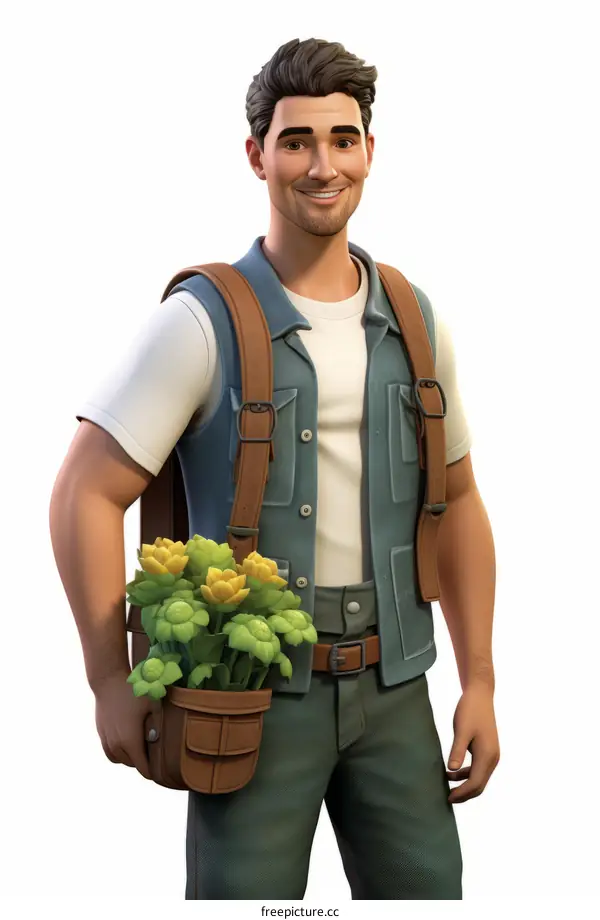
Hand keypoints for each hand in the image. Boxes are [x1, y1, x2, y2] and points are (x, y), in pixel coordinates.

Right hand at [93, 671, 153, 778]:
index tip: (163, 771)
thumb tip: (162, 739)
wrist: (108, 681)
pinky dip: (119, 751)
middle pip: (132, 764)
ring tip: (140, 746)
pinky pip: (110, 752)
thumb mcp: (153, 705)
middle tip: (154, 753)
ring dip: (130, 757)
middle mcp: (116, 746)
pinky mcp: (101, 734)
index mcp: (131, 742)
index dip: (153, 772)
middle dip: (143, 762)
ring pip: (120, 760)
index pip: (143, 768)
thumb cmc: (133, 692)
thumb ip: (159, 725)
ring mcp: (107, 740)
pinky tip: (127, 740)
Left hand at [446, 683, 499, 803]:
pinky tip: (453, 772)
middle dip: (464, 794)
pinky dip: (467, 775)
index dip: (462, 794)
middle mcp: (492, 758)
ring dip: (465, 785)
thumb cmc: (470, 711)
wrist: (480, 695)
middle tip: (447, 798)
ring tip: (447, 786)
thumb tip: (452, 769)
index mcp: (487, 756)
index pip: (475, 783)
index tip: (448, 798)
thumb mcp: (461, 730)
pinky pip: (478, 769)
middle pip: (480, 785)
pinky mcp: (487, 750)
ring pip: (479, 778)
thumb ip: (457, 750)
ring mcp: (491, 755)